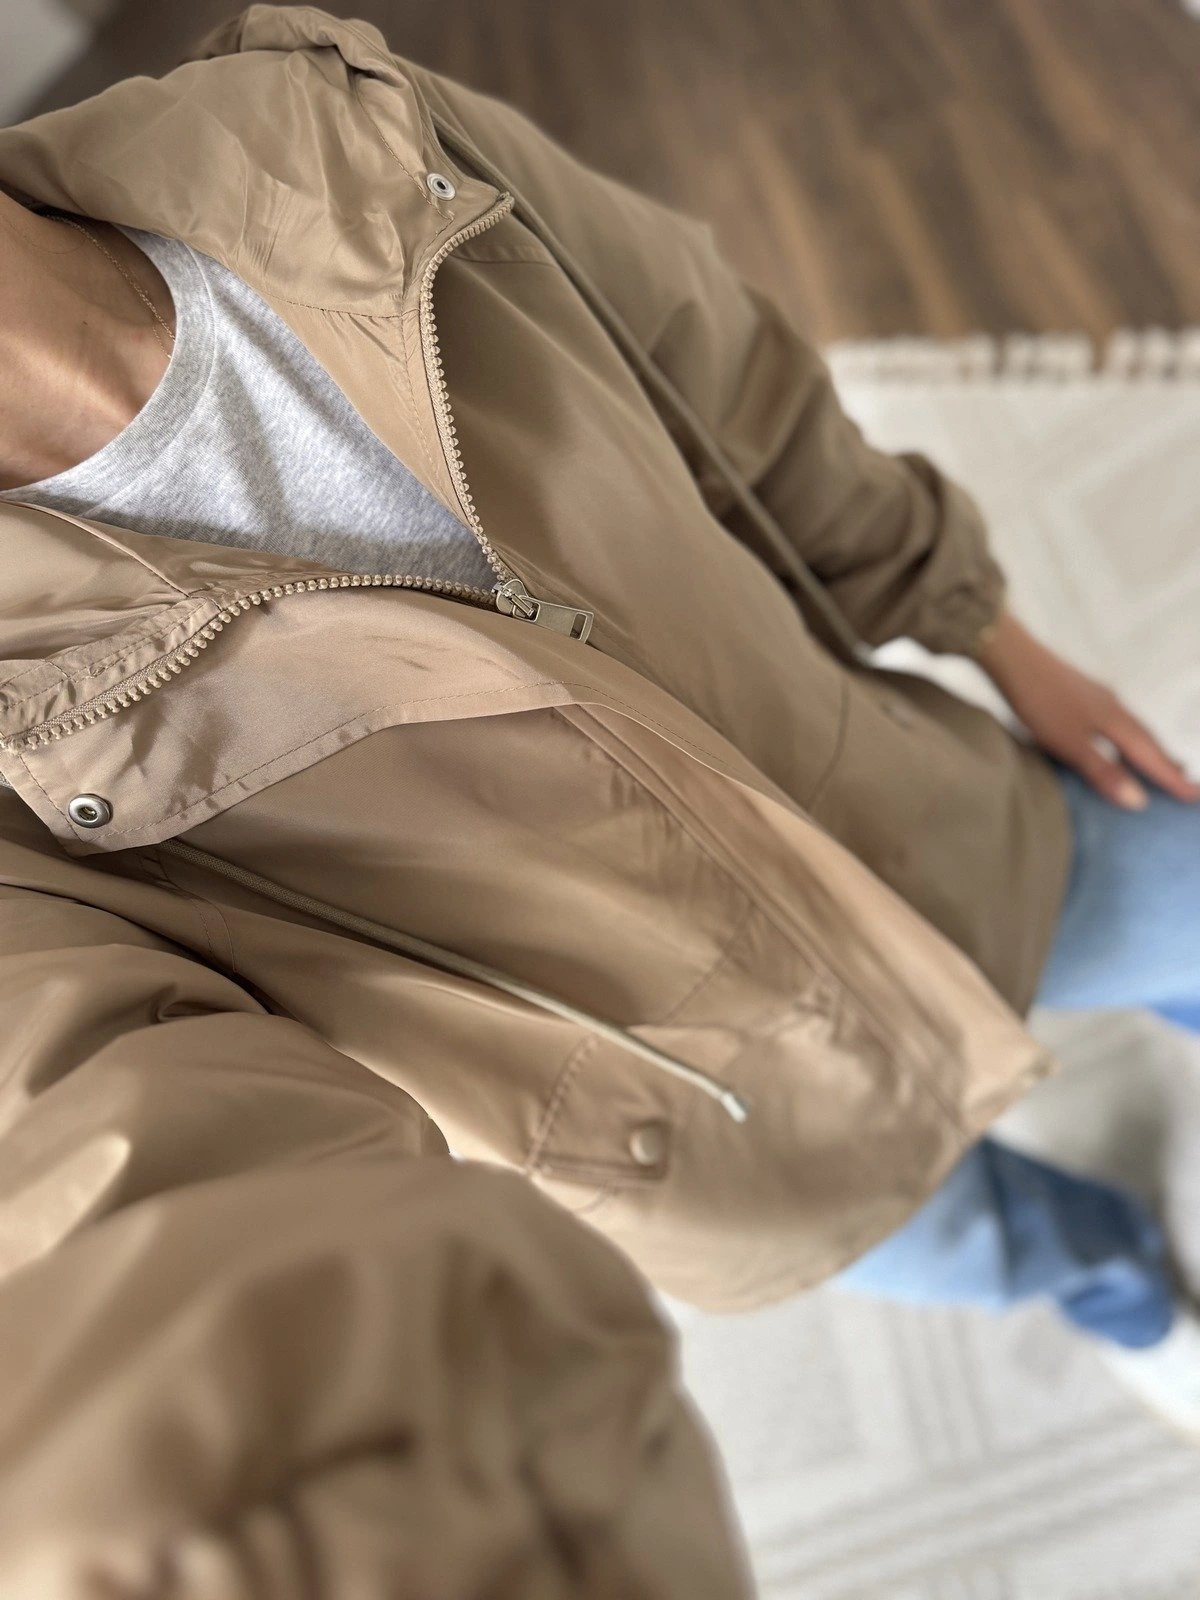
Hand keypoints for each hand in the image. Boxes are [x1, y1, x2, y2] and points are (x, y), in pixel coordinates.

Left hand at [974, 610, 1199, 810]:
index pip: (1151, 756)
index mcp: (1116, 720)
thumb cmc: (1039, 702)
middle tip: (1184, 782)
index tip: (1194, 797)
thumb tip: (1140, 801)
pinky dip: (1124, 737)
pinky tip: (1112, 738)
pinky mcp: (1079, 692)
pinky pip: (1114, 721)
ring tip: (1156, 763)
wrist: (1011, 655)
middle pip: (1147, 739)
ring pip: (1131, 728)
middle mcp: (1113, 706)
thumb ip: (1103, 771)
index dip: (1172, 779)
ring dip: (1147, 748)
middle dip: (1165, 762)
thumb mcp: (1069, 744)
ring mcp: (1096, 696)